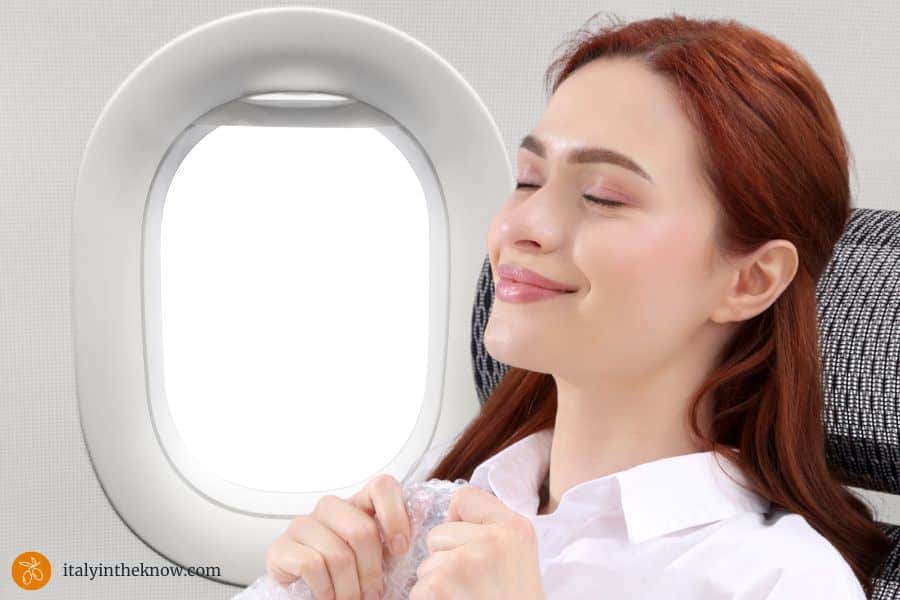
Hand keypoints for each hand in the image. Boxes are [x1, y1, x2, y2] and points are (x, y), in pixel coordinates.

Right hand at [265, 473, 411, 599]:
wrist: (306, 591)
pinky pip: (312, 566)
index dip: (396, 516)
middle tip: (374, 595)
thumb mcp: (378, 556)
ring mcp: (303, 524)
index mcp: (358, 503)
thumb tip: (427, 524)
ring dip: (349, 589)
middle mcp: (330, 507)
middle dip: (372, 572)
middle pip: (362, 531)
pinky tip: (328, 597)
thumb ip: (396, 539)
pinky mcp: (281, 547)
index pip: (382, 485)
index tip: (400, 550)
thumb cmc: (348, 573)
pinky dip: (326, 591)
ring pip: (337, 554)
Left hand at [409, 485, 544, 599]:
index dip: (458, 522)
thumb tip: (452, 516)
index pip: (465, 499)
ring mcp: (464, 562)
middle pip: (439, 533)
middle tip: (473, 588)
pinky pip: (417, 588)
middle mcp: (492, 540)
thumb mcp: (518, 560)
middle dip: (446, 560)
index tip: (469, 545)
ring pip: (426, 564)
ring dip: (437, 586)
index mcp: (516, 529)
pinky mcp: (440, 586)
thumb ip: (492, 533)